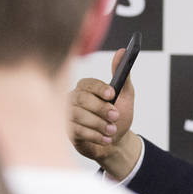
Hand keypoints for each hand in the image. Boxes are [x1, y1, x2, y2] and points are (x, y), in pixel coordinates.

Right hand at [68, 48, 141, 179]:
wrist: (114, 142)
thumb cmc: (118, 116)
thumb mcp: (125, 95)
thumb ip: (123, 75)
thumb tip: (122, 51)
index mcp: (86, 87)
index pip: (88, 83)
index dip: (100, 88)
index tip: (112, 94)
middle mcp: (73, 98)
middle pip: (83, 99)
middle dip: (102, 109)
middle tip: (116, 116)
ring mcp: (68, 114)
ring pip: (79, 116)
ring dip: (99, 124)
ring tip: (112, 130)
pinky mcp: (67, 130)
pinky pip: (77, 131)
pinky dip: (94, 136)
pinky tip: (106, 139)